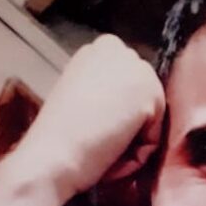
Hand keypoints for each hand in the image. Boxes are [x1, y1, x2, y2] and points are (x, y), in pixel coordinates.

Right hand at [14, 35, 165, 194]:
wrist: (51, 156)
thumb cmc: (58, 138)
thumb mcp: (80, 96)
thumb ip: (105, 91)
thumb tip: (125, 108)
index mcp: (100, 48)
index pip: (129, 87)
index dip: (114, 115)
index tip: (89, 126)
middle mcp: (120, 49)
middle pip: (143, 101)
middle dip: (125, 128)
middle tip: (95, 139)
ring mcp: (137, 68)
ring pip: (151, 120)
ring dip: (129, 144)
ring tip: (101, 148)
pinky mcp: (149, 93)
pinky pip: (154, 138)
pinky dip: (136, 156)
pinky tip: (110, 151)